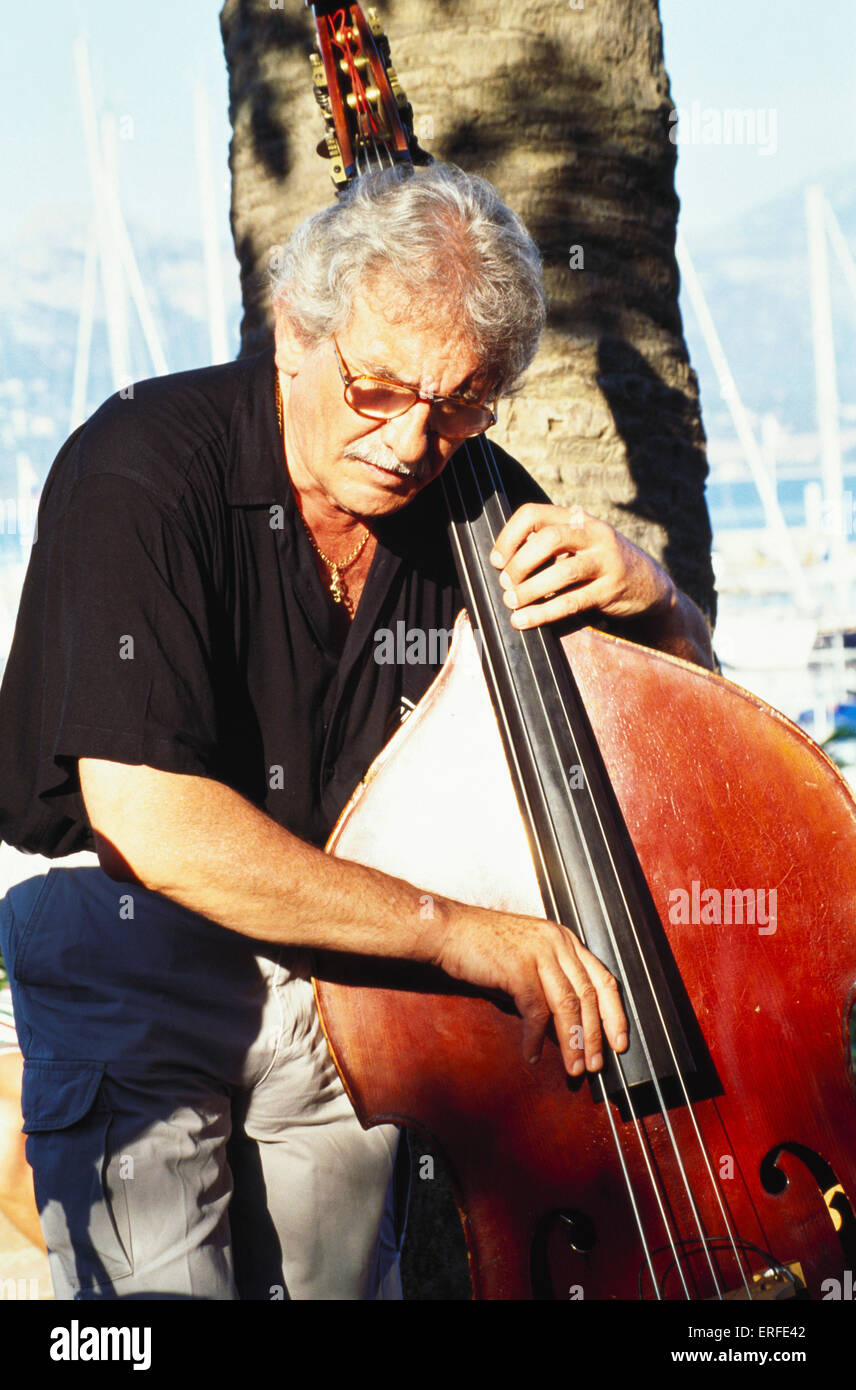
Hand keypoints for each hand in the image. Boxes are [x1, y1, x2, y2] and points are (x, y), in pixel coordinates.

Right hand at [432, 904, 628, 1074]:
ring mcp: (539, 953)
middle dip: (595, 1036)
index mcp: (564, 940)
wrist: (448, 931)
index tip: (619, 1042)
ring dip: (573, 1042)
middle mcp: (557, 943)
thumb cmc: (482, 947)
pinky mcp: (518, 968)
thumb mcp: (527, 960)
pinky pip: (536, 1011)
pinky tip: (533, 1054)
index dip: (615, 1014)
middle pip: (589, 996)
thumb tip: (565, 1027)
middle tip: (596, 1065)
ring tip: (574, 1068)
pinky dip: (536, 1037)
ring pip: (568, 1006)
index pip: (603, 979)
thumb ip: (549, 986)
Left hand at [489, 502, 674, 630]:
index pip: (534, 514)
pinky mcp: (611, 590)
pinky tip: (524, 621)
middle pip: (548, 538)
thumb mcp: (580, 544)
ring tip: (512, 602)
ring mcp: (606, 561)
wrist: (651, 585)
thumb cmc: (601, 565)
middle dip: (520, 563)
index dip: (509, 536)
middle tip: (506, 583)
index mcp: (578, 519)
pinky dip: (543, 613)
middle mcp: (594, 534)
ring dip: (530, 589)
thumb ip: (549, 545)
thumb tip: (503, 559)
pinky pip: (572, 601)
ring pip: (562, 571)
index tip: (497, 560)